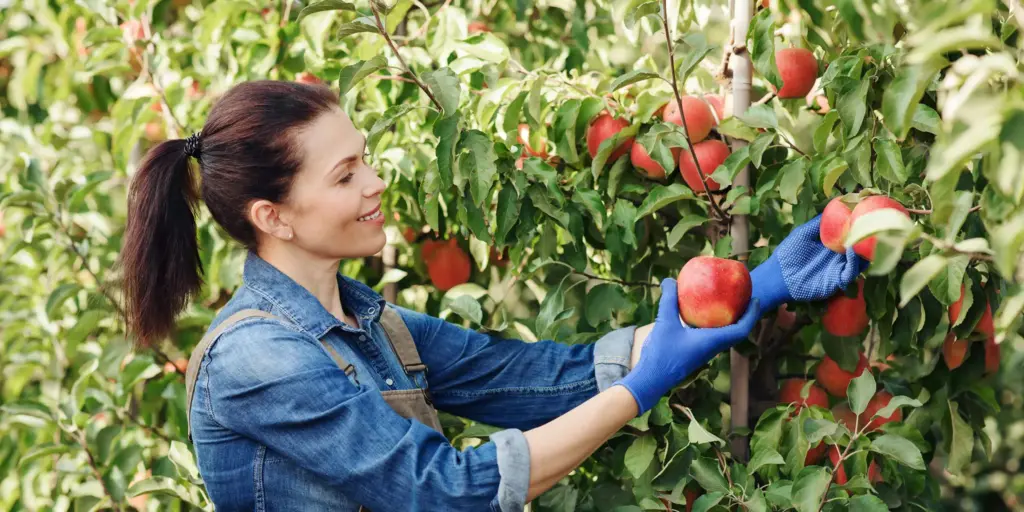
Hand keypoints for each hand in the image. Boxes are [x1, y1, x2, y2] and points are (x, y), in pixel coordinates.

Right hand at [615, 278, 759, 414]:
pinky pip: (712, 335)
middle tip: (744, 297)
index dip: (752, 315)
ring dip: (730, 320)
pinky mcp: (696, 352)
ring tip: (728, 302)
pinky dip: (715, 323)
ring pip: (725, 334)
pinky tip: (703, 313)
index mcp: (712, 341)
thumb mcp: (664, 322)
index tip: (756, 300)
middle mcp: (713, 347)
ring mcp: (705, 350)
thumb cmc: (662, 353)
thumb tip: (670, 280)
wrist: (653, 378)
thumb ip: (669, 300)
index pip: (741, 329)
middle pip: (737, 331)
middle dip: (744, 315)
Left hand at [750, 214, 867, 310]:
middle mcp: (840, 255)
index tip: (868, 212)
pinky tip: (854, 251)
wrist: (778, 277)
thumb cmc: (789, 254)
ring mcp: (840, 268)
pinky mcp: (838, 281)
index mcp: (833, 244)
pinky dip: (855, 262)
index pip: (852, 234)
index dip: (860, 225)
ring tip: (870, 237)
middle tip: (877, 225)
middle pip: (861, 246)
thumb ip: (819, 223)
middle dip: (870, 237)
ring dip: (866, 249)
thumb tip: (835, 205)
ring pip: (861, 259)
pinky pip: (851, 271)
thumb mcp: (804, 233)